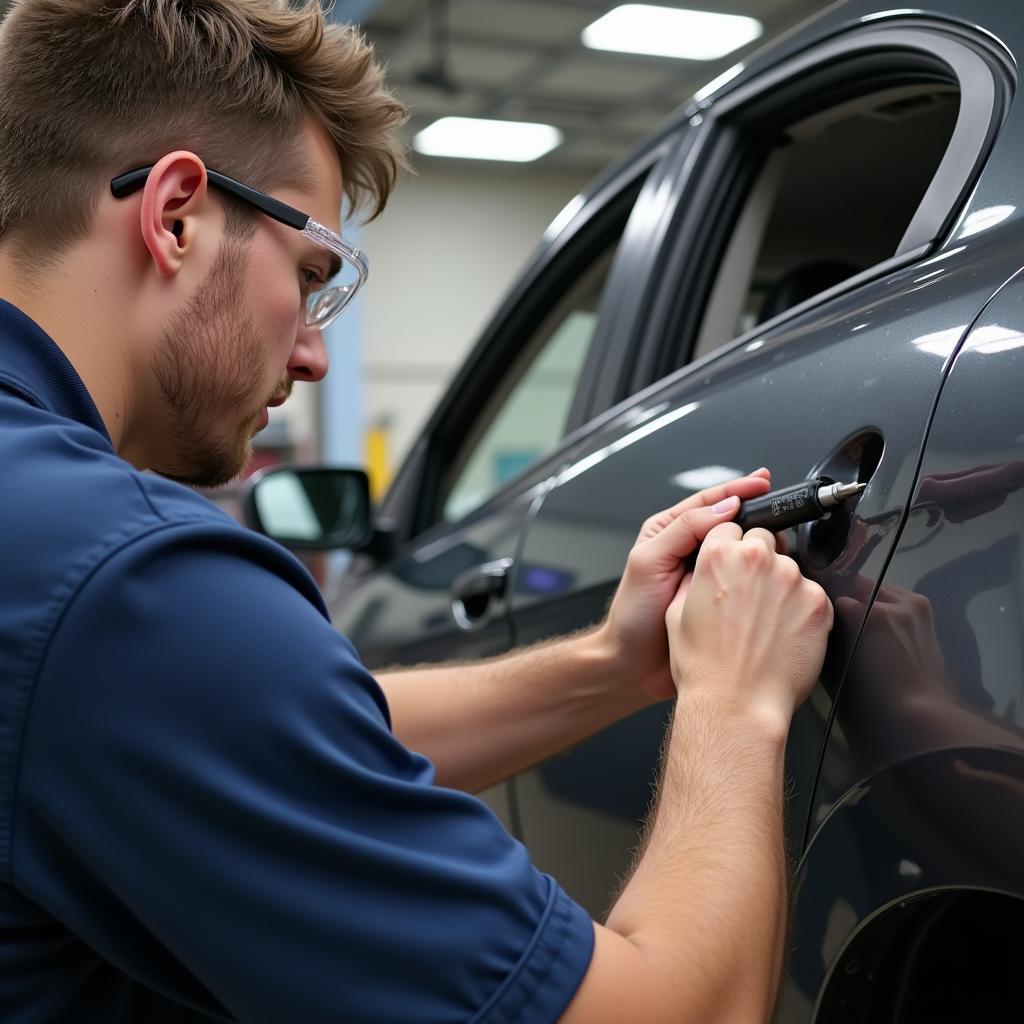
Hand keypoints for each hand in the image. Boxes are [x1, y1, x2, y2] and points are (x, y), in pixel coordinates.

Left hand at [596, 469, 773, 701]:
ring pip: (740, 551)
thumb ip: (682, 529)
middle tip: (780, 512)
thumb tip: (724, 506)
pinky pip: (744, 581)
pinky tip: (773, 573)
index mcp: (669, 532)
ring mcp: (707, 576)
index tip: (763, 482)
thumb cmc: (633, 614)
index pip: (709, 502)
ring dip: (760, 546)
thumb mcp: (649, 562)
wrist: (634, 664)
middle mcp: (690, 551)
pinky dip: (759, 575)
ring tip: (781, 541)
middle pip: (729, 523)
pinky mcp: (720, 600)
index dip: (738, 490)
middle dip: (756, 515)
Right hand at [666, 523, 832, 723]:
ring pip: (788, 566)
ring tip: (765, 621)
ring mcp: (791, 579)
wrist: (736, 704)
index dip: (728, 546)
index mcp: (718, 557)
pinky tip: (782, 633)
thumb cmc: (704, 667)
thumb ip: (695, 578)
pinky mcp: (817, 602)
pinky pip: (811, 593)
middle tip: (748, 594)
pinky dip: (800, 608)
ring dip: (779, 584)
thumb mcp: (677, 613)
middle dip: (756, 559)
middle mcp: (757, 560)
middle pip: (762, 539)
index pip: (728, 526)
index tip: (731, 563)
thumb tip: (705, 570)